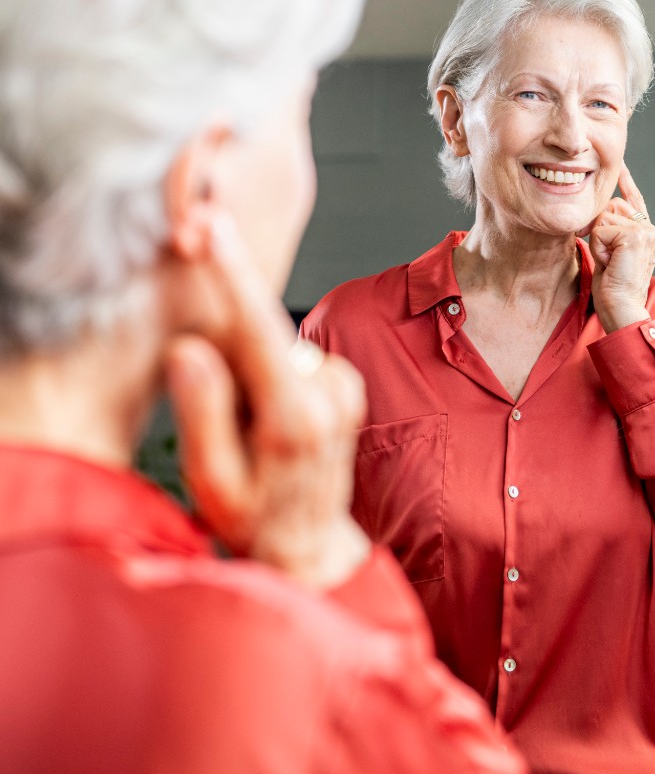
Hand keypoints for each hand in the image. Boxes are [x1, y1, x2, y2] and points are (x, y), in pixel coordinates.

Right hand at [164, 211, 369, 588]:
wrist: (309, 548)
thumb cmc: (254, 521)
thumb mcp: (212, 482)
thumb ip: (203, 413)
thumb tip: (191, 349)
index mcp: (295, 417)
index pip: (259, 328)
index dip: (233, 273)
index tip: (214, 225)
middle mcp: (331, 392)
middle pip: (262, 332)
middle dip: (226, 347)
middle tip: (227, 419)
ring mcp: (344, 384)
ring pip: (273, 346)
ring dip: (248, 371)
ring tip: (248, 431)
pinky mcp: (344, 378)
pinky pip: (289, 356)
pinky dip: (268, 375)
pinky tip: (267, 421)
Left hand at [588, 165, 654, 333]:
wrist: (622, 310)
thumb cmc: (612, 288)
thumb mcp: (610, 254)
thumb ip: (610, 232)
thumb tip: (597, 212)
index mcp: (647, 233)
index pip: (634, 200)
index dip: (625, 181)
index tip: (621, 164)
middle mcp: (651, 230)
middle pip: (611, 205)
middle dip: (599, 228)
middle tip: (607, 257)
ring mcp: (646, 232)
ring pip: (604, 217)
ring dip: (598, 241)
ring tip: (610, 262)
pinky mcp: (636, 236)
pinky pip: (601, 229)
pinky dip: (598, 247)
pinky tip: (610, 263)